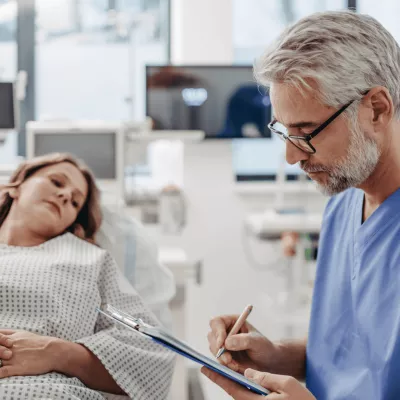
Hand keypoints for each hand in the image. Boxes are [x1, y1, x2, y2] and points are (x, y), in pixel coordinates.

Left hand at [0, 329, 59, 378]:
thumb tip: (0, 333)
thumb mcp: (24, 333)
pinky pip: (0, 372)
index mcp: (12, 337)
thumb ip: (10, 333)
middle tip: (1, 354)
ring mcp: (12, 357)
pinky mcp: (15, 368)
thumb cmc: (39, 343)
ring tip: (0, 360)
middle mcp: (10, 346)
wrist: (53, 351)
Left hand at [201, 367, 315, 399]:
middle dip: (222, 379)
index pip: (233, 388)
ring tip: (222, 371)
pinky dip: (242, 389)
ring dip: (232, 383)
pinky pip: (248, 398)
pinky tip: (241, 381)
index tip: (205, 368)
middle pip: (234, 392)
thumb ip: (266, 378)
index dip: (218, 377)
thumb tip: (248, 373)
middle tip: (209, 367)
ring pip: (240, 395)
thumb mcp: (288, 385)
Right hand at [208, 315, 277, 372]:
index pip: (217, 322)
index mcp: (232, 321)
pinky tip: (236, 367)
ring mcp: (223, 343)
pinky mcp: (223, 355)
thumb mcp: (257, 342)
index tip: (221, 344)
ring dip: (222, 358)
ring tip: (235, 365)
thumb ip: (244, 340)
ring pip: (213, 349)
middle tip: (228, 359)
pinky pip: (218, 359)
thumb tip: (227, 342)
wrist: (268, 362)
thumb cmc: (264, 347)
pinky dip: (225, 364)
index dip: (217, 332)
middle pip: (212, 336)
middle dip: (219, 349)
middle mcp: (225, 330)